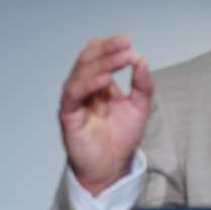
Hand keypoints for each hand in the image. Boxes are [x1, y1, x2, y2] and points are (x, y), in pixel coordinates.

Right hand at [59, 35, 153, 194]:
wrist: (112, 168)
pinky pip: (73, 95)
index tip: (127, 41)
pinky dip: (87, 85)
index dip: (109, 46)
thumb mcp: (139, 107)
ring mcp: (74, 102)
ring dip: (100, 64)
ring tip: (119, 59)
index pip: (97, 56)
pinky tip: (104, 79)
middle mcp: (83, 89)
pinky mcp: (68, 116)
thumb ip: (142, 85)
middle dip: (106, 50)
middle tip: (124, 44)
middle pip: (87, 60)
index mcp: (97, 83)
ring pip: (80, 74)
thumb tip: (141, 60)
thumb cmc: (121, 138)